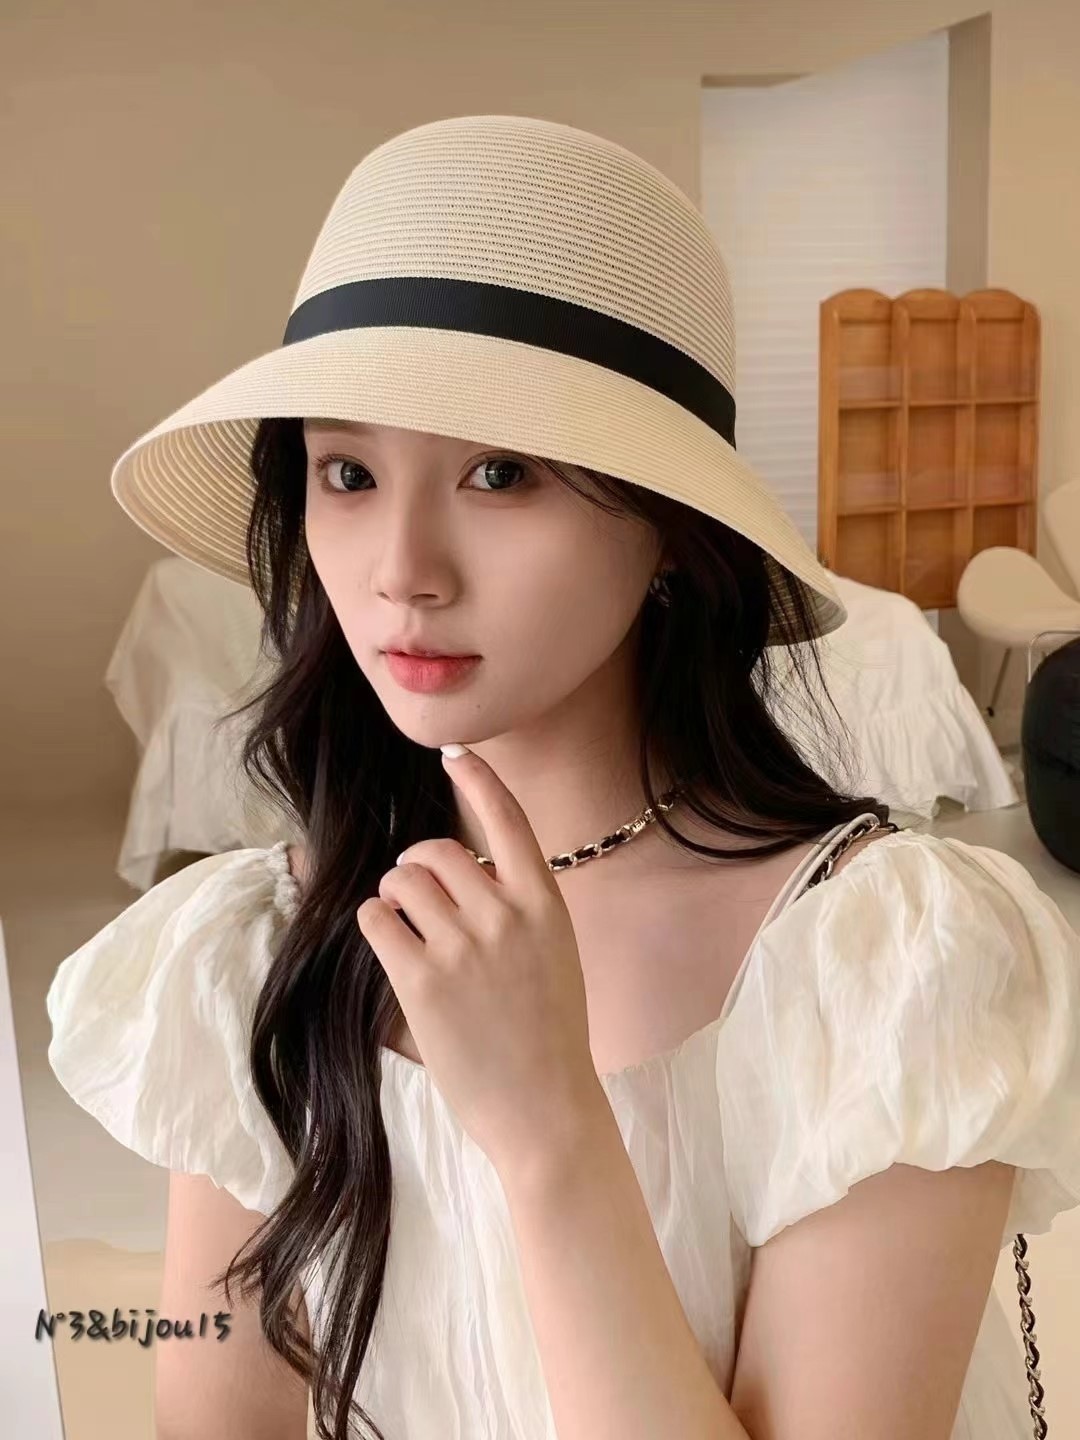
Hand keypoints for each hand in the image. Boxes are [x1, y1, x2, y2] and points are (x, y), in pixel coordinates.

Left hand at [357, 744, 607, 1176]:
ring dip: (393, 894)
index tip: (454, 754)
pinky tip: (388, 942)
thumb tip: (463, 872)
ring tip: (403, 923)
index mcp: (544, 904)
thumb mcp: (554, 954)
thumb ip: (516, 908)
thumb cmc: (550, 1034)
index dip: (478, 780)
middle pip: (437, 852)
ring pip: (401, 881)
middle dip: (415, 863)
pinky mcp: (421, 981)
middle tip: (413, 887)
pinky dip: (375, 922)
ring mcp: (462, 947)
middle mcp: (504, 915)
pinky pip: (377, 919)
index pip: (508, 820)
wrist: (546, 1110)